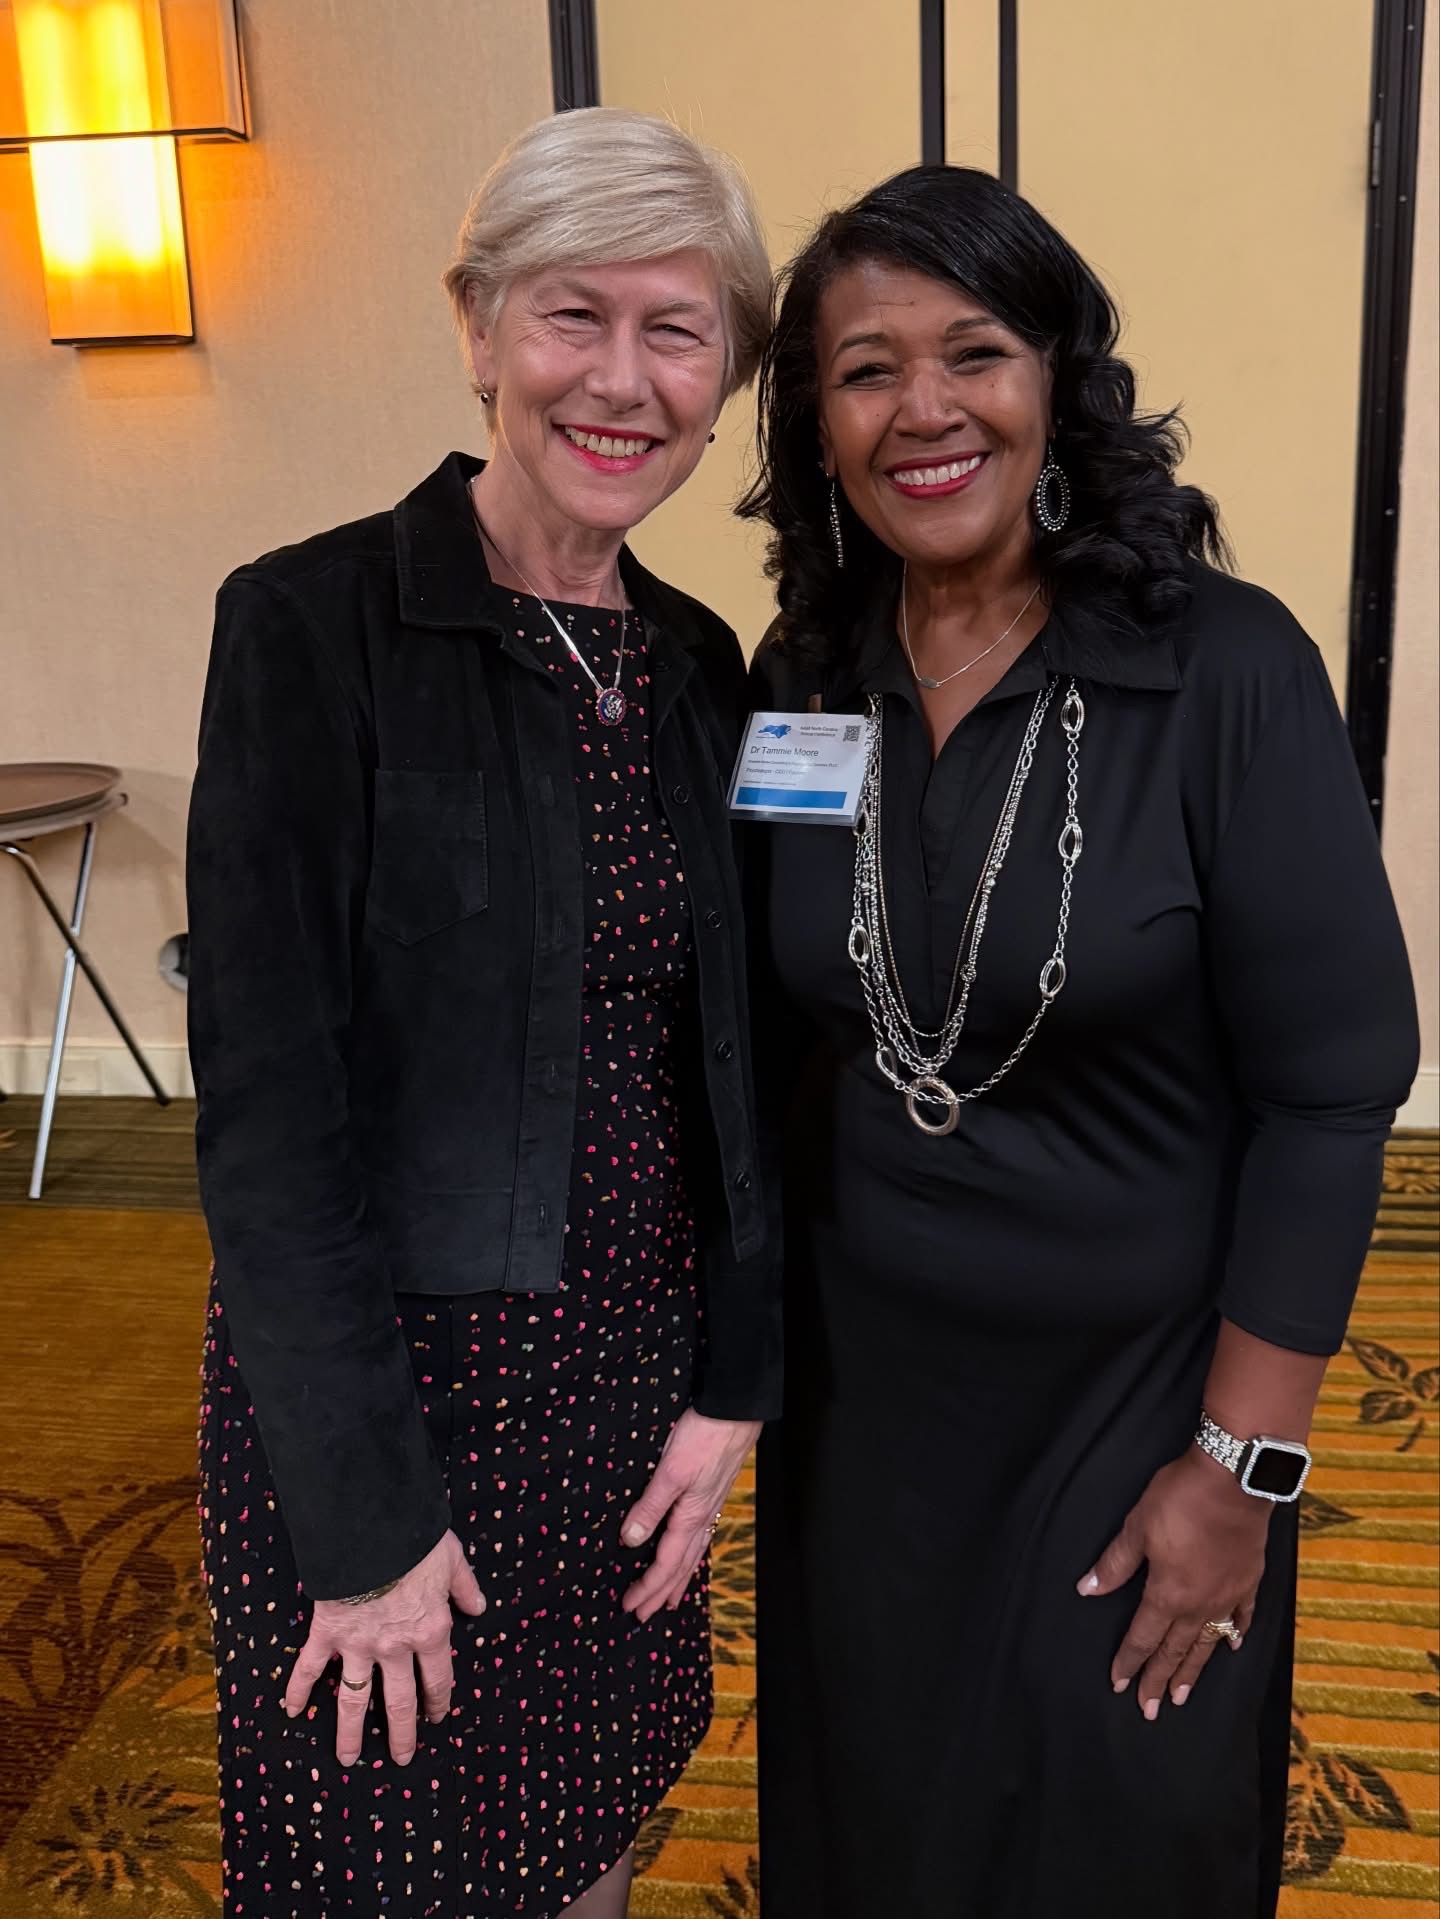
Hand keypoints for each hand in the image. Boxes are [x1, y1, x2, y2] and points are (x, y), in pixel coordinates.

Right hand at [284, 1529, 484, 1766]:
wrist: (372, 1530)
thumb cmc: (415, 1540)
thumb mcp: (452, 1559)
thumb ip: (465, 1587)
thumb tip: (477, 1608)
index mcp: (430, 1631)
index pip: (438, 1678)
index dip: (438, 1701)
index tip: (436, 1718)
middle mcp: (396, 1647)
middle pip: (399, 1701)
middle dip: (400, 1734)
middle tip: (401, 1758)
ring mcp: (359, 1645)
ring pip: (355, 1699)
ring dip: (351, 1732)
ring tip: (349, 1760)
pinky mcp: (328, 1633)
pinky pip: (311, 1667)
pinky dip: (299, 1689)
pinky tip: (293, 1711)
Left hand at [620, 1410, 759, 1623]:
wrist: (735, 1412)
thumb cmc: (703, 1436)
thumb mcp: (670, 1471)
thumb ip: (651, 1506)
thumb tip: (631, 1540)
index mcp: (690, 1516)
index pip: (665, 1563)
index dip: (647, 1587)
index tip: (630, 1606)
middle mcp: (702, 1517)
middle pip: (680, 1566)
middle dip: (661, 1592)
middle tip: (645, 1615)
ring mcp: (710, 1506)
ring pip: (693, 1554)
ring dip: (678, 1578)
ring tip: (670, 1597)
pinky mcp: (712, 1493)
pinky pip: (701, 1536)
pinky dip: (691, 1554)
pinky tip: (690, 1551)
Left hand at [1077, 1448, 1270, 1718]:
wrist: (1234, 1480)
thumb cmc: (1181, 1500)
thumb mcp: (1137, 1527)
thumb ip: (1115, 1563)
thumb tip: (1087, 1588)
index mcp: (1167, 1594)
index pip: (1142, 1637)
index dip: (1129, 1662)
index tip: (1119, 1684)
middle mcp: (1199, 1604)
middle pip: (1174, 1650)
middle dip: (1158, 1680)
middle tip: (1150, 1710)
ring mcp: (1227, 1595)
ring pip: (1207, 1642)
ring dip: (1193, 1670)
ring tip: (1182, 1696)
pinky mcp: (1248, 1580)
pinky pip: (1241, 1616)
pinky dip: (1235, 1633)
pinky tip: (1233, 1644)